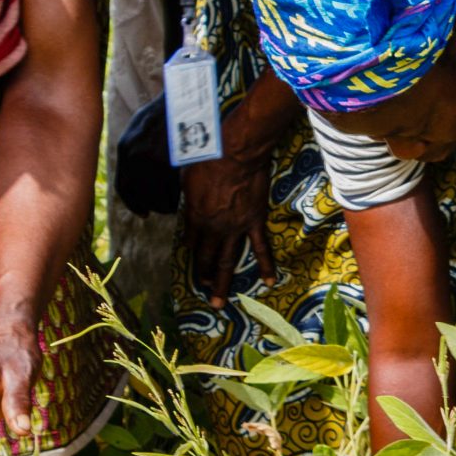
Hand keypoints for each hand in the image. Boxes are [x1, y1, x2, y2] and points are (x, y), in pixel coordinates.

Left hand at [182, 154, 276, 305]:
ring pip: (227, 261)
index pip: (191, 241)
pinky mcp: (255, 223)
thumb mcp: (188, 178)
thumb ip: (190, 195)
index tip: (191, 259)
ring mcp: (235, 228)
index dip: (191, 252)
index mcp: (195, 217)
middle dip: (202, 275)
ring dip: (221, 282)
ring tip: (219, 302)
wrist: (235, 154)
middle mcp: (213, 228)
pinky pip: (261, 249)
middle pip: (205, 256)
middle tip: (202, 289)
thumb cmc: (207, 159)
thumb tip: (190, 199)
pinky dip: (265, 266)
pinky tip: (268, 282)